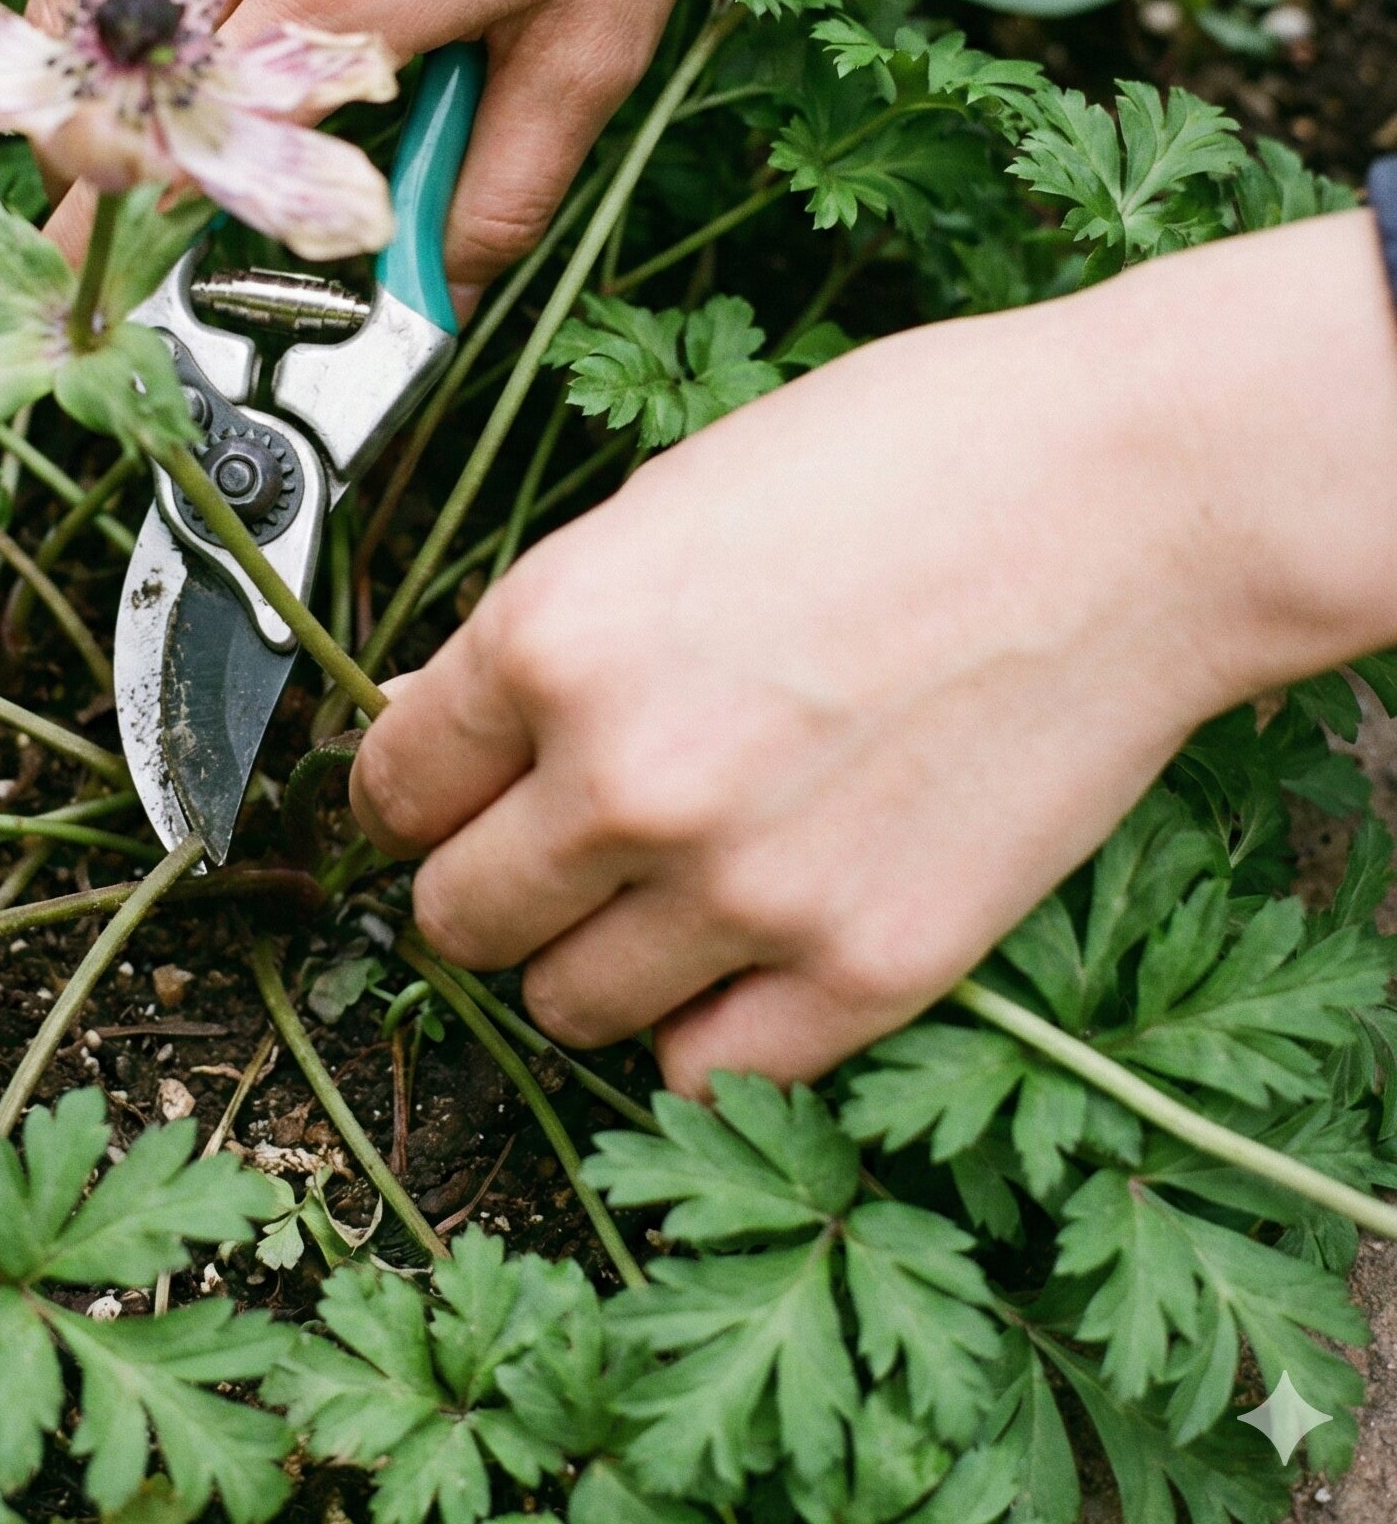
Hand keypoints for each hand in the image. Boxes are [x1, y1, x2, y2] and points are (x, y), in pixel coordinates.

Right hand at [38, 0, 892, 302]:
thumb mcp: (598, 36)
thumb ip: (502, 191)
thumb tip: (432, 296)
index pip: (187, 170)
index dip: (160, 241)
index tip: (157, 278)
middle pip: (98, 93)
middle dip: (102, 173)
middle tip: (138, 205)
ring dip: (95, 73)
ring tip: (152, 107)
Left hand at [351, 212, 1396, 1092]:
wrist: (1133, 498)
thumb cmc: (912, 455)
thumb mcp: (669, 504)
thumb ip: (550, 634)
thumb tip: (459, 718)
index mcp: (552, 638)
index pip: (391, 784)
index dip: (406, 793)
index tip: (434, 800)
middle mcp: (622, 780)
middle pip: (456, 915)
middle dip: (480, 882)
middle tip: (536, 852)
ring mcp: (744, 889)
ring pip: (564, 1004)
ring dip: (586, 958)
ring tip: (653, 895)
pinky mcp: (868, 967)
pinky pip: (706, 1068)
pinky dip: (703, 1025)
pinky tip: (740, 953)